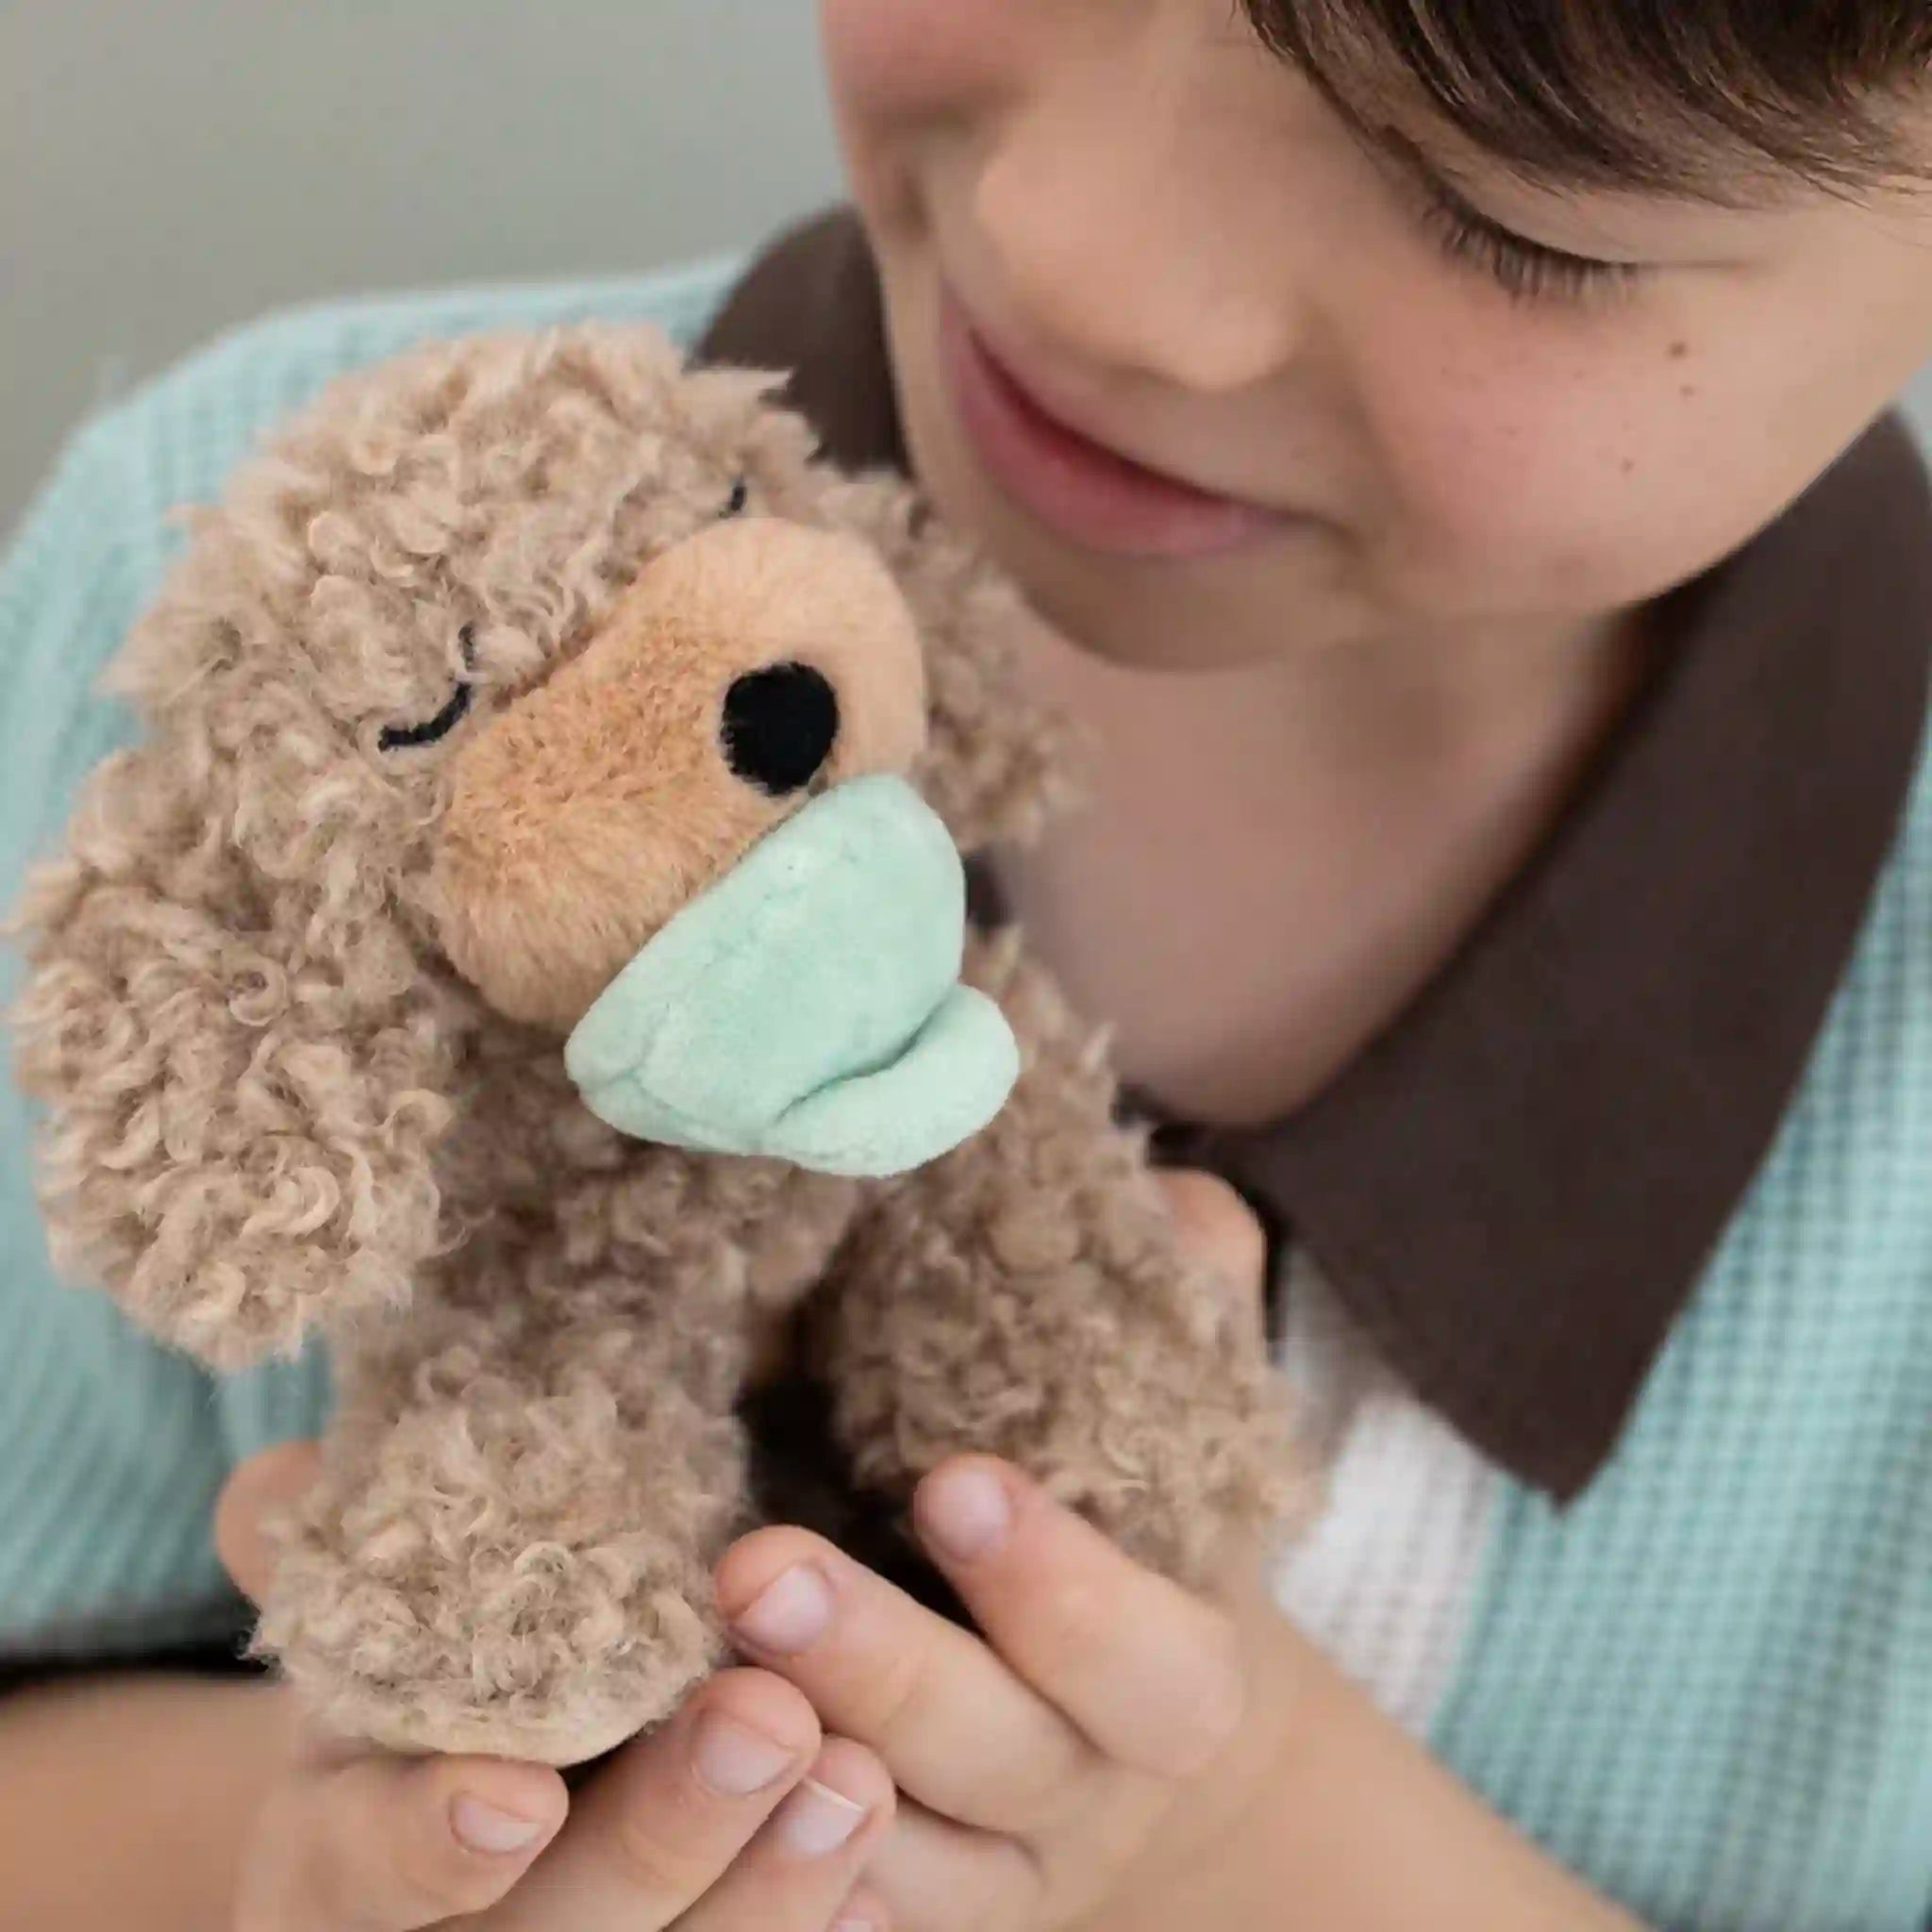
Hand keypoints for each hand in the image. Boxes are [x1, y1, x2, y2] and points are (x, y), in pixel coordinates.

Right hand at [215, 1448, 896, 1930]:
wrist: (483, 1782)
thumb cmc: (423, 1682)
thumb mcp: (362, 1628)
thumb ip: (329, 1553)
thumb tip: (287, 1481)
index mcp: (332, 1864)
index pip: (358, 1875)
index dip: (424, 1845)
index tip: (515, 1795)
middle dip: (663, 1840)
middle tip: (768, 1721)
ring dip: (773, 1887)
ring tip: (860, 1771)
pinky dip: (816, 1919)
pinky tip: (884, 1854)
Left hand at [710, 1170, 1295, 1931]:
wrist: (1113, 1718)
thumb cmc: (1126, 1516)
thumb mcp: (1168, 1413)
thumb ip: (1173, 1296)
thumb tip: (1137, 1187)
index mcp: (1178, 1674)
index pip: (1150, 1660)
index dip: (1061, 1587)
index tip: (952, 1479)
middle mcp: (1088, 1790)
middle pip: (1003, 1761)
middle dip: (885, 1665)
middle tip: (755, 1566)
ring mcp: (989, 1869)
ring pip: (896, 1860)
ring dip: (787, 1773)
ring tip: (682, 1663)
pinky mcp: (898, 1906)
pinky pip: (824, 1914)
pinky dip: (747, 1867)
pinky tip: (652, 1779)